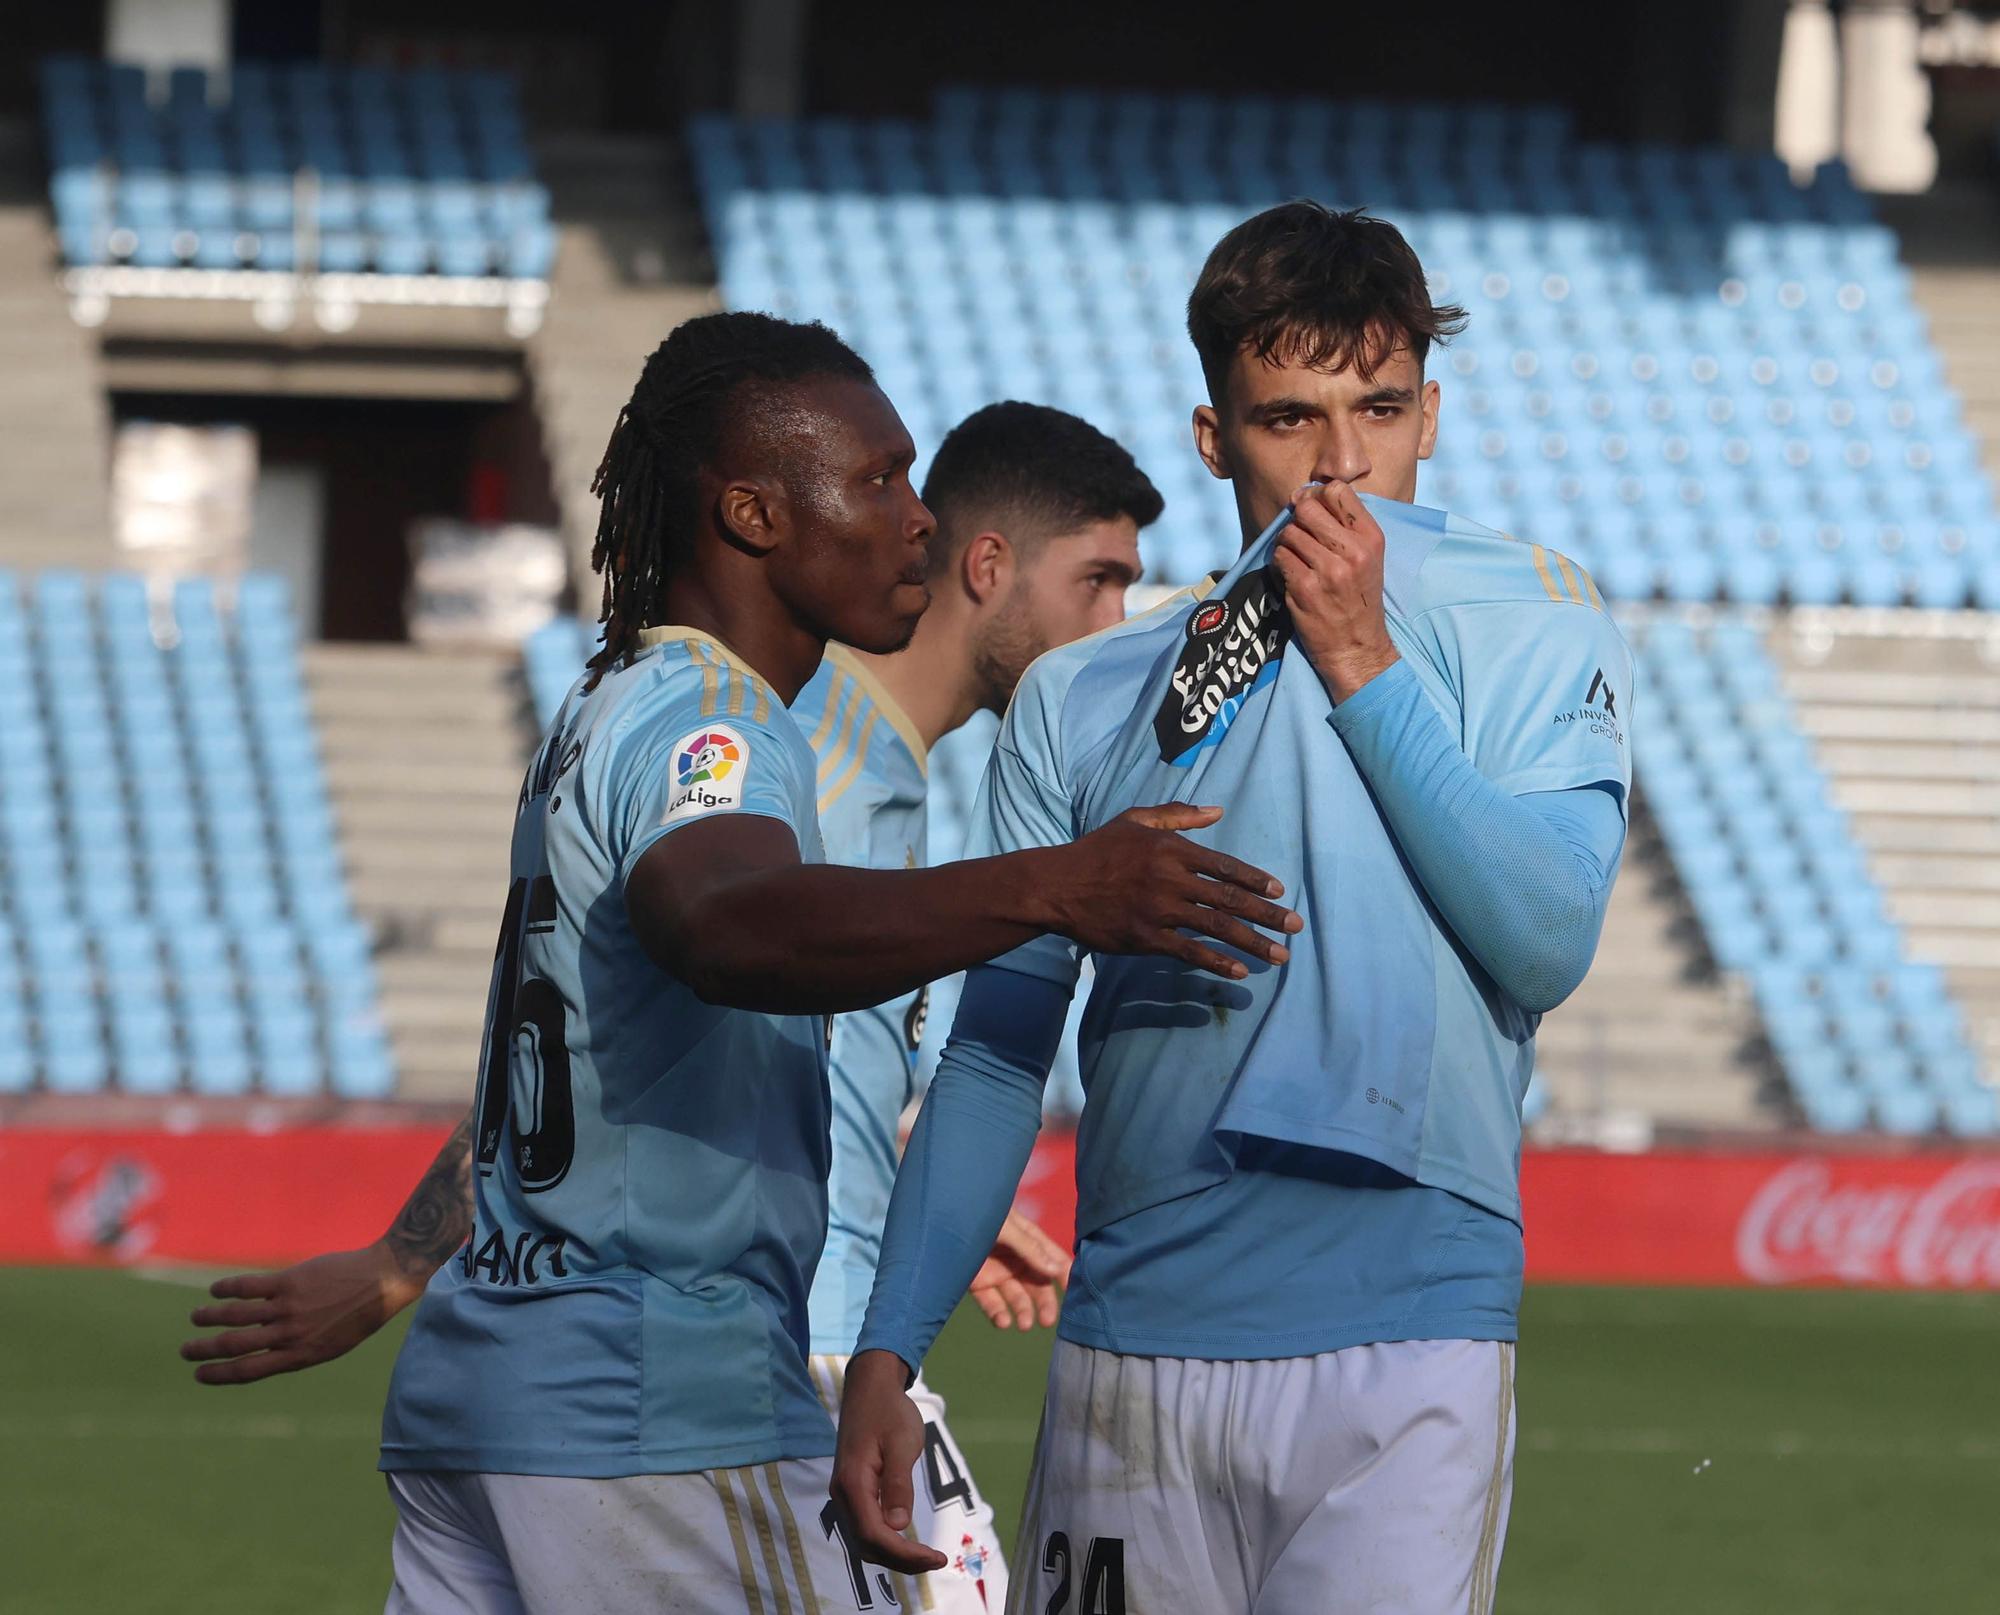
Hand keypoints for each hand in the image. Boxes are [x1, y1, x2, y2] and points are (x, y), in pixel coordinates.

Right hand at [179, 1242, 425, 1384]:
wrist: (382, 1281)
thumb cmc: (358, 1315)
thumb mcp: (331, 1345)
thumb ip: (297, 1350)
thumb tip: (265, 1352)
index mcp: (300, 1356)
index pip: (248, 1372)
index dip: (218, 1374)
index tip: (199, 1374)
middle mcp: (290, 1335)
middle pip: (234, 1347)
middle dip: (204, 1351)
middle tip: (185, 1350)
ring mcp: (289, 1308)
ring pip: (235, 1316)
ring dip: (209, 1318)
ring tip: (195, 1318)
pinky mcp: (290, 1281)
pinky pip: (249, 1287)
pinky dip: (226, 1289)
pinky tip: (215, 1291)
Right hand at [830, 1350, 950, 1573]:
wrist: (869, 1387)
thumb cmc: (888, 1411)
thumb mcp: (902, 1443)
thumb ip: (898, 1484)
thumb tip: (899, 1525)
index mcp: (853, 1483)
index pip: (874, 1534)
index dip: (904, 1553)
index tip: (936, 1557)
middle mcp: (842, 1494)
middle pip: (866, 1544)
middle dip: (901, 1559)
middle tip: (936, 1560)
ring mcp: (844, 1493)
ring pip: (863, 1539)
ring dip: (893, 1554)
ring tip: (925, 1556)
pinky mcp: (851, 1490)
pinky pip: (864, 1526)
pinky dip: (885, 1540)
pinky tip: (905, 1540)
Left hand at [968, 1211, 1069, 1328]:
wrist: (936, 1217)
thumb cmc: (976, 1212)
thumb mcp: (1005, 1226)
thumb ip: (1029, 1248)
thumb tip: (1056, 1269)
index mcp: (1027, 1237)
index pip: (1052, 1257)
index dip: (1064, 1274)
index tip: (1074, 1295)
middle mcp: (1015, 1256)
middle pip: (1037, 1283)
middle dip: (1045, 1302)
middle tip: (1048, 1320)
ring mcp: (997, 1270)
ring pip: (1016, 1296)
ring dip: (1023, 1311)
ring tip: (1024, 1325)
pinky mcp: (977, 1283)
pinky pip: (991, 1302)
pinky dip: (998, 1314)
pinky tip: (1002, 1322)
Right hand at [1050, 804, 1302, 978]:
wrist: (1057, 886)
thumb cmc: (1097, 850)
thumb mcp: (1136, 820)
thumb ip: (1179, 814)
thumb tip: (1218, 811)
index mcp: (1171, 849)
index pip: (1225, 866)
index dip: (1255, 881)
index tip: (1280, 893)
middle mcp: (1171, 879)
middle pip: (1229, 899)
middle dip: (1268, 915)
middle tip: (1296, 927)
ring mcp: (1160, 910)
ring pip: (1217, 928)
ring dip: (1253, 943)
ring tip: (1279, 956)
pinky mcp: (1146, 938)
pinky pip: (1189, 951)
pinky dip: (1217, 961)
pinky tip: (1239, 970)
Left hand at [1274, 481, 1400, 701]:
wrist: (1356, 648)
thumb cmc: (1357, 600)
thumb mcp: (1367, 558)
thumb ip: (1343, 526)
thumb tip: (1303, 494)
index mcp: (1372, 538)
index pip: (1337, 490)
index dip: (1316, 496)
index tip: (1310, 511)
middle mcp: (1354, 551)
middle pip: (1307, 508)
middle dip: (1297, 519)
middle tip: (1300, 538)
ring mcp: (1329, 570)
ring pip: (1289, 532)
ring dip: (1287, 544)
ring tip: (1298, 561)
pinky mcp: (1305, 588)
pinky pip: (1279, 556)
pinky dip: (1279, 564)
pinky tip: (1291, 576)